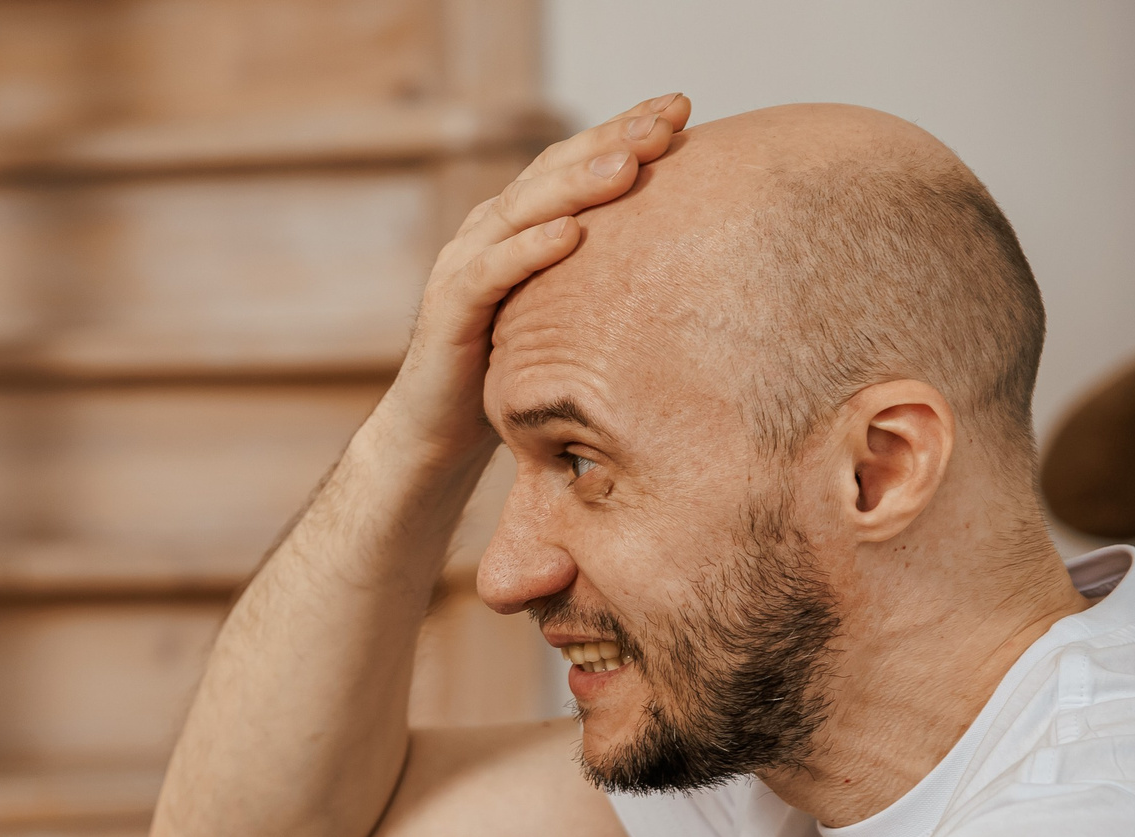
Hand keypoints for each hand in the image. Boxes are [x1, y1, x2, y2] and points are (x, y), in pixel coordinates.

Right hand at [384, 92, 691, 463]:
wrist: (437, 431)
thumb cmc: (514, 371)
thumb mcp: (572, 312)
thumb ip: (608, 275)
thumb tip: (697, 250)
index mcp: (520, 224)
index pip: (573, 160)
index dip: (623, 129)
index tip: (683, 107)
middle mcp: (488, 231)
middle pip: (550, 169)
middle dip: (610, 140)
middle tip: (666, 121)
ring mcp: (462, 265)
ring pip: (520, 209)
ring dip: (575, 185)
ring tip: (627, 165)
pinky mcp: (446, 311)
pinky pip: (488, 273)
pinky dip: (527, 251)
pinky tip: (568, 234)